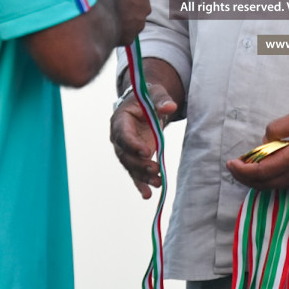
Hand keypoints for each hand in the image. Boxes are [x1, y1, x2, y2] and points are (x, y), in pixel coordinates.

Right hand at [81, 0, 150, 43]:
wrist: (89, 15)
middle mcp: (146, 6)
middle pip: (135, 5)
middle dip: (124, 5)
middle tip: (106, 3)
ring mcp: (139, 23)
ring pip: (130, 21)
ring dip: (120, 19)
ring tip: (102, 16)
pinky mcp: (130, 38)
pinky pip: (123, 34)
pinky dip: (115, 31)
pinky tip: (103, 27)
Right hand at [110, 81, 177, 199]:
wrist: (144, 105)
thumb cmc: (148, 97)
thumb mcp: (155, 93)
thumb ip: (161, 99)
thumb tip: (170, 107)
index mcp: (120, 119)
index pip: (122, 134)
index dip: (133, 144)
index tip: (146, 152)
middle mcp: (119, 137)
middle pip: (125, 154)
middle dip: (139, 164)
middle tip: (155, 169)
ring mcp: (126, 150)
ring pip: (131, 166)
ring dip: (143, 176)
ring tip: (158, 183)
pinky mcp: (134, 158)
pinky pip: (135, 173)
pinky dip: (141, 184)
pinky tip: (148, 195)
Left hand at [225, 110, 288, 190]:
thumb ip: (277, 129)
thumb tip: (264, 142)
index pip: (261, 172)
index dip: (242, 171)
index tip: (230, 163)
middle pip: (264, 185)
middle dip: (244, 179)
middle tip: (232, 168)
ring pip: (272, 187)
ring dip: (255, 181)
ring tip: (244, 169)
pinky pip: (282, 185)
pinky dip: (268, 181)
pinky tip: (264, 170)